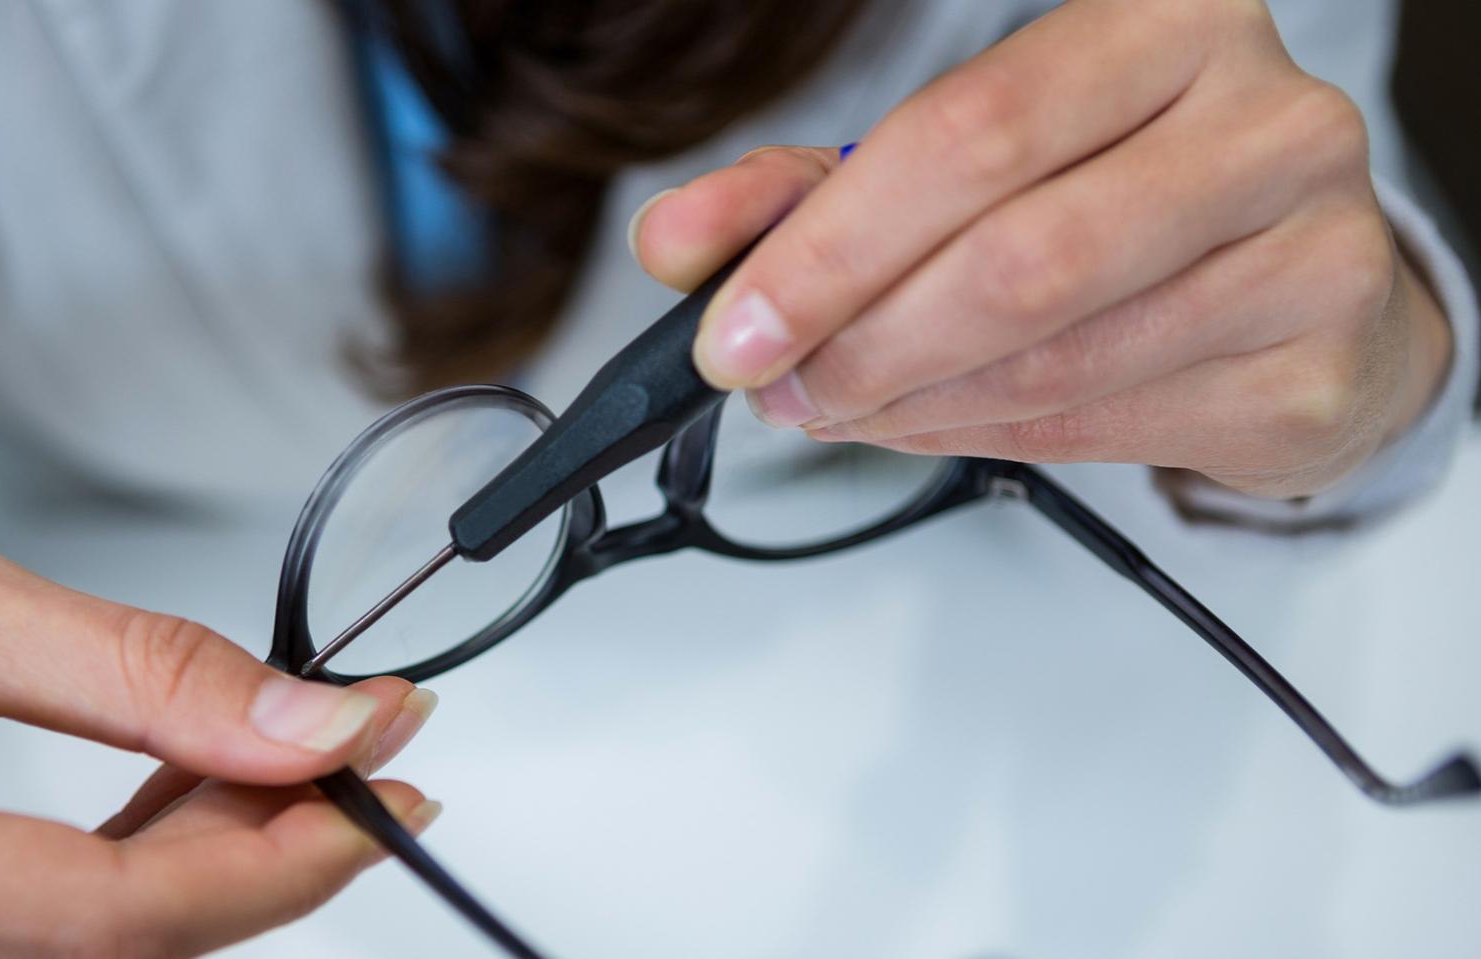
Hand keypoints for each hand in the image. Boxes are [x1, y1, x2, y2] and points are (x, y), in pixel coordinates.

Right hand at [0, 519, 438, 957]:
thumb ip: (139, 672)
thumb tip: (310, 724)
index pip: (115, 920)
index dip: (281, 860)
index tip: (386, 776)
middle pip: (123, 954)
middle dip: (269, 857)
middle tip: (359, 747)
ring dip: (212, 866)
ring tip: (280, 753)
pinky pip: (45, 950)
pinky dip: (137, 881)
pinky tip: (190, 800)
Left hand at [632, 0, 1451, 498]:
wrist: (1300, 279)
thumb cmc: (1110, 193)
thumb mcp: (955, 160)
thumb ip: (807, 190)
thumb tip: (673, 244)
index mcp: (1162, 25)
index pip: (970, 133)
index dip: (828, 248)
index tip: (729, 331)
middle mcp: (1263, 121)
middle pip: (1016, 260)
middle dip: (860, 345)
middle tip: (777, 387)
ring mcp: (1313, 248)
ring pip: (1056, 361)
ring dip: (908, 406)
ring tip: (840, 406)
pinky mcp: (1318, 367)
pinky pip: (1105, 429)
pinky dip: (983, 439)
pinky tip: (931, 423)